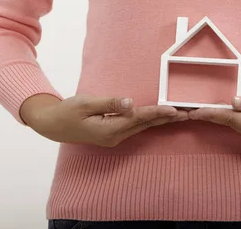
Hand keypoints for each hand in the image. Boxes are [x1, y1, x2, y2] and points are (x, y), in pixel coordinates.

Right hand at [20, 93, 188, 146]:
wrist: (52, 124)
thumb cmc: (67, 111)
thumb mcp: (86, 103)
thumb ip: (109, 103)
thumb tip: (130, 103)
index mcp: (109, 129)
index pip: (138, 119)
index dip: (157, 113)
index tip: (174, 110)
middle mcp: (115, 136)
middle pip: (145, 125)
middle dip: (167, 119)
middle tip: (188, 113)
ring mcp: (114, 137)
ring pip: (142, 127)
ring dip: (160, 120)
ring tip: (180, 115)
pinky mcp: (112, 134)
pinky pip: (135, 127)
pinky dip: (149, 121)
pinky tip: (159, 118)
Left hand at [188, 83, 240, 147]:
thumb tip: (233, 102)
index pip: (230, 119)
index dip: (211, 114)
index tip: (195, 112)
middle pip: (229, 124)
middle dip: (210, 116)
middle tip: (189, 111)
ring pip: (235, 124)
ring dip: (219, 117)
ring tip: (200, 110)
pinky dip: (231, 118)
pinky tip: (221, 112)